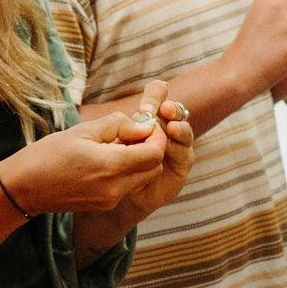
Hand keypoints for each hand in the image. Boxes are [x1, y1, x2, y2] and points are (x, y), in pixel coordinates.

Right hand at [0, 103, 169, 215]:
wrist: (21, 188)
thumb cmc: (47, 154)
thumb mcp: (83, 130)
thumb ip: (118, 125)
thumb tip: (144, 126)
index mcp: (111, 166)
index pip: (155, 153)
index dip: (157, 137)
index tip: (147, 125)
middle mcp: (116, 188)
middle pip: (154, 168)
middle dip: (151, 149)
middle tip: (134, 134)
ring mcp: (110, 200)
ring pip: (143, 179)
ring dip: (140, 162)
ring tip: (117, 146)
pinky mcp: (104, 206)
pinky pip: (128, 187)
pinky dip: (127, 173)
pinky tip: (106, 161)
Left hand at [110, 86, 195, 224]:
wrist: (106, 194)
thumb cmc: (100, 162)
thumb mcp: (103, 139)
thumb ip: (119, 125)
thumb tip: (143, 118)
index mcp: (146, 117)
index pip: (157, 96)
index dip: (157, 93)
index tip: (153, 93)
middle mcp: (164, 129)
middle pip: (175, 112)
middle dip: (172, 109)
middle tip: (165, 110)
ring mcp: (174, 148)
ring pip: (184, 133)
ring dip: (179, 128)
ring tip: (172, 128)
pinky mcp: (180, 169)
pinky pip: (185, 156)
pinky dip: (179, 149)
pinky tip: (170, 146)